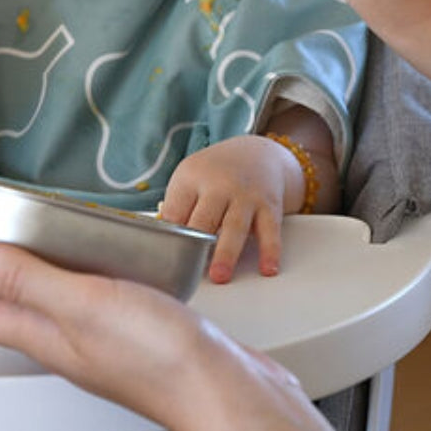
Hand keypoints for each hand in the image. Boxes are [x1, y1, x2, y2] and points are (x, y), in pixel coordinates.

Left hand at [0, 240, 286, 430]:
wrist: (221, 389)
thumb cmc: (157, 355)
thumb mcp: (81, 303)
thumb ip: (25, 280)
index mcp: (50, 338)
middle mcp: (74, 346)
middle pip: (18, 315)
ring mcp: (107, 344)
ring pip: (57, 311)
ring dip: (35, 286)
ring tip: (31, 262)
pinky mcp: (140, 337)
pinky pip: (95, 306)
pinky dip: (83, 285)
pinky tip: (103, 274)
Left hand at [160, 135, 300, 282]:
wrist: (257, 153)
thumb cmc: (215, 173)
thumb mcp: (189, 178)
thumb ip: (176, 208)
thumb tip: (161, 245)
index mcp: (192, 177)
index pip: (176, 211)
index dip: (170, 235)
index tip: (165, 257)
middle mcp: (220, 184)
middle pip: (204, 218)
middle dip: (196, 244)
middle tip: (188, 270)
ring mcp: (245, 194)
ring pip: (235, 226)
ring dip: (227, 253)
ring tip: (219, 276)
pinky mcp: (269, 205)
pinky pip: (270, 230)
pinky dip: (270, 250)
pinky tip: (267, 269)